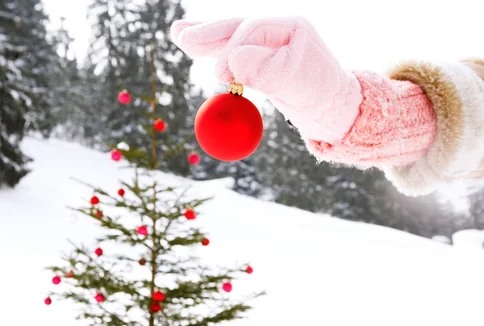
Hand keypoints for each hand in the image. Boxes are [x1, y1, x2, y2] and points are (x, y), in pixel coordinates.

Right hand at [171, 17, 362, 143]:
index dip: (231, 50)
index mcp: (291, 27)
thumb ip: (264, 71)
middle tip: (179, 35)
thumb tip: (232, 62)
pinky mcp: (263, 60)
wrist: (335, 111)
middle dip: (207, 32)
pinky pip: (234, 53)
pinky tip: (195, 47)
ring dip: (205, 38)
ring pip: (231, 37)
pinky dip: (214, 52)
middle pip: (236, 26)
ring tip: (179, 34)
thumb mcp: (294, 84)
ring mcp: (270, 44)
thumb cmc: (320, 97)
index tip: (222, 77)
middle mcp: (278, 29)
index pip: (250, 29)